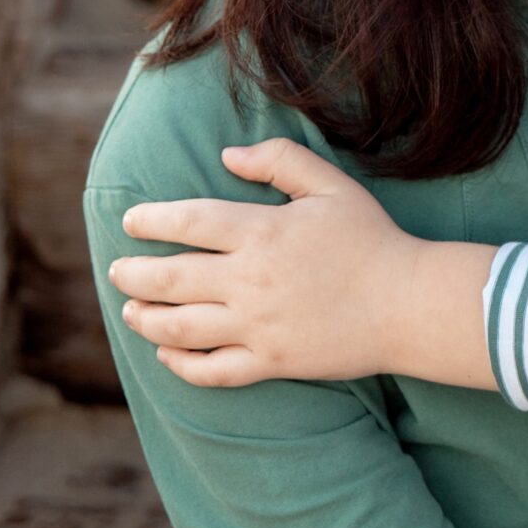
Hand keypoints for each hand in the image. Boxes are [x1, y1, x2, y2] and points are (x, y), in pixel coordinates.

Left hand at [109, 138, 492, 388]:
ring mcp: (258, 327)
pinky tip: (168, 357)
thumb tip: (227, 156)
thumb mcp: (332, 186)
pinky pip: (212, 371)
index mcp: (263, 233)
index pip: (187, 222)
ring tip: (131, 311)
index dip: (151, 221)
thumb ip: (280, 160)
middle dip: (133, 274)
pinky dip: (181, 367)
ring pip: (179, 328)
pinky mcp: (272, 363)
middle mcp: (250, 281)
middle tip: (118, 271)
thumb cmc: (374, 240)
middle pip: (169, 278)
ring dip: (146, 319)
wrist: (409, 305)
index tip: (132, 223)